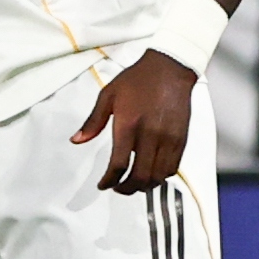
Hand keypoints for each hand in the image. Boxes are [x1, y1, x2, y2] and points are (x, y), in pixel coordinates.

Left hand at [71, 49, 196, 193]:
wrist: (169, 69)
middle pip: (140, 177)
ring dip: (144, 186)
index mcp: (128, 125)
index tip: (104, 185)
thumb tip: (76, 140)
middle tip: (118, 188)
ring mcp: (168, 140)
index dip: (109, 181)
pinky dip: (160, 177)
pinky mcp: (181, 140)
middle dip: (126, 189)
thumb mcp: (108, 96)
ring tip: (133, 183)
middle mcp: (150, 136)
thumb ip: (93, 121)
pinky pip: (172, 168)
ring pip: (157, 177)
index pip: (119, 165)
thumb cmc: (136, 80)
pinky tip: (150, 173)